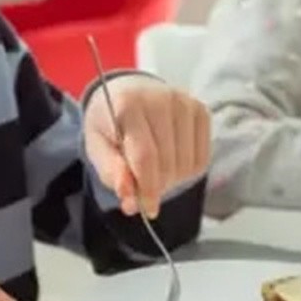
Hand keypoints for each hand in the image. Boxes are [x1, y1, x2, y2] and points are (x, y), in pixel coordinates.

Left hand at [84, 74, 210, 217]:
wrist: (128, 91)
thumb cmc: (111, 123)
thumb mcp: (97, 146)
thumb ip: (111, 172)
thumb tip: (129, 195)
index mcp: (127, 105)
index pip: (144, 157)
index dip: (147, 188)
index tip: (147, 208)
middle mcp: (160, 99)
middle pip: (168, 163)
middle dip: (157, 185)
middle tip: (145, 187)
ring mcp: (184, 103)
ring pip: (187, 163)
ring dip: (173, 179)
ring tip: (156, 171)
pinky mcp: (201, 110)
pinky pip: (202, 157)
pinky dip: (188, 170)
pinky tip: (173, 162)